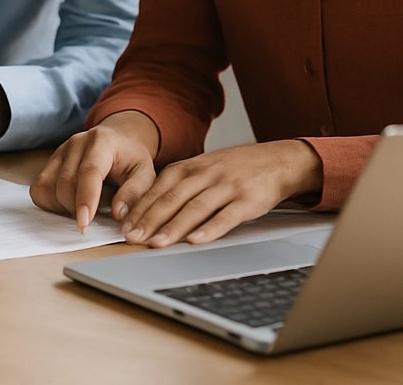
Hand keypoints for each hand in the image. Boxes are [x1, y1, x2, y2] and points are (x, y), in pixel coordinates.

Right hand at [30, 111, 159, 231]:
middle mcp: (75, 143)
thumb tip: (117, 214)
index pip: (88, 172)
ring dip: (61, 207)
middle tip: (94, 218)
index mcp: (102, 142)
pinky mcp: (49, 162)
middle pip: (65, 183)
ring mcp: (59, 151)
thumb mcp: (145, 173)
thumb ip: (135, 193)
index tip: (84, 224)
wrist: (119, 139)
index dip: (85, 199)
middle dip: (75, 209)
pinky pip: (39, 188)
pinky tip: (69, 205)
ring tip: (84, 207)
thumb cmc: (132, 159)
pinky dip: (50, 203)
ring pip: (47, 186)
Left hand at [117, 140, 322, 246]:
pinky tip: (196, 240)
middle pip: (172, 198)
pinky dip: (210, 229)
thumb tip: (148, 209)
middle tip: (132, 238)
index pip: (158, 189)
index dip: (140, 208)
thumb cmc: (234, 169)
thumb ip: (179, 185)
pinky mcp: (247, 199)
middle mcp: (205, 174)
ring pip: (195, 208)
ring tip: (157, 243)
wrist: (278, 160)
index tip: (124, 227)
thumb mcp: (203, 168)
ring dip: (174, 227)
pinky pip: (226, 216)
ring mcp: (226, 186)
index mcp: (190, 167)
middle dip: (149, 220)